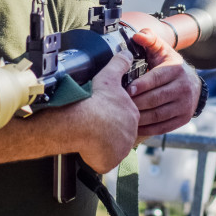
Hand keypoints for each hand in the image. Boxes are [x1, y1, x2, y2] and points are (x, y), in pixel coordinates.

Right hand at [73, 50, 139, 172]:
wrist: (83, 121)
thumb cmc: (94, 100)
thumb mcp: (109, 77)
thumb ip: (119, 65)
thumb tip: (126, 54)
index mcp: (131, 114)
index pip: (125, 118)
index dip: (112, 117)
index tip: (101, 116)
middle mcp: (130, 133)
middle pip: (119, 135)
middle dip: (107, 133)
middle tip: (93, 126)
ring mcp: (121, 149)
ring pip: (112, 150)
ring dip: (101, 146)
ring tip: (88, 136)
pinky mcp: (110, 161)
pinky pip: (103, 162)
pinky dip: (95, 158)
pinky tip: (87, 147)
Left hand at [126, 28, 199, 136]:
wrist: (193, 84)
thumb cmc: (170, 66)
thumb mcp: (162, 51)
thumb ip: (150, 40)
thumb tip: (138, 35)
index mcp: (176, 69)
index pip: (156, 78)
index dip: (141, 85)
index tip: (126, 89)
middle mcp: (183, 88)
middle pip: (156, 98)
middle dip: (136, 102)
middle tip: (119, 104)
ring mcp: (185, 105)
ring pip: (158, 114)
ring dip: (140, 117)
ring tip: (124, 115)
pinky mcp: (183, 119)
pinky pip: (163, 127)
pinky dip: (148, 128)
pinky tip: (134, 127)